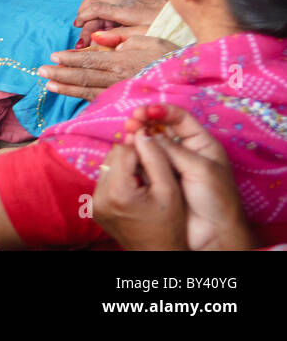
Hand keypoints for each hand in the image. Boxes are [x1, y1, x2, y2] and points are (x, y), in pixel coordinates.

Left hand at [38, 30, 175, 100]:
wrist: (190, 78)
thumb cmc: (167, 54)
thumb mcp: (145, 38)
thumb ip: (118, 38)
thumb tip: (96, 39)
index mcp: (122, 61)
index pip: (89, 60)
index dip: (69, 59)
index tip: (52, 56)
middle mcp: (118, 79)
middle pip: (83, 77)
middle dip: (60, 74)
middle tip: (40, 71)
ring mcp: (121, 93)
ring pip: (88, 91)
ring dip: (66, 88)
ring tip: (49, 84)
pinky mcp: (125, 102)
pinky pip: (99, 100)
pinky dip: (82, 98)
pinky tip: (70, 94)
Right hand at [73, 0, 166, 43]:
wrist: (184, 12)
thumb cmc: (165, 27)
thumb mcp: (144, 37)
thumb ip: (119, 36)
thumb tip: (96, 37)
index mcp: (128, 10)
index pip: (95, 7)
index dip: (83, 15)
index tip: (79, 24)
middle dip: (84, 7)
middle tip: (84, 20)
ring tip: (92, 10)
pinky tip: (104, 0)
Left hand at [93, 138, 187, 249]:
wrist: (159, 253)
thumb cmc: (170, 224)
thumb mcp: (170, 189)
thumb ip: (155, 158)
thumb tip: (142, 133)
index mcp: (118, 191)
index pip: (124, 150)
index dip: (141, 150)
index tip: (155, 157)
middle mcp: (99, 197)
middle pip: (112, 157)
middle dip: (131, 158)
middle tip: (151, 170)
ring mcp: (94, 204)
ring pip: (107, 167)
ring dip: (124, 168)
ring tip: (144, 182)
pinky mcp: (93, 208)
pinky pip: (104, 181)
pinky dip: (118, 180)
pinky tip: (134, 191)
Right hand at [96, 105, 255, 250]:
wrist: (213, 233)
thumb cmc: (216, 199)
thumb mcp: (199, 168)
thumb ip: (173, 150)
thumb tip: (147, 134)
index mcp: (201, 144)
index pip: (179, 118)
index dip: (162, 111)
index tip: (144, 111)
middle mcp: (184, 151)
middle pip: (161, 128)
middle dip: (145, 122)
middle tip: (131, 122)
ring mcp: (170, 165)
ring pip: (150, 145)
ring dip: (138, 137)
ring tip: (127, 134)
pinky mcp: (159, 179)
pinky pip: (144, 162)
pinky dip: (134, 155)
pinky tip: (127, 150)